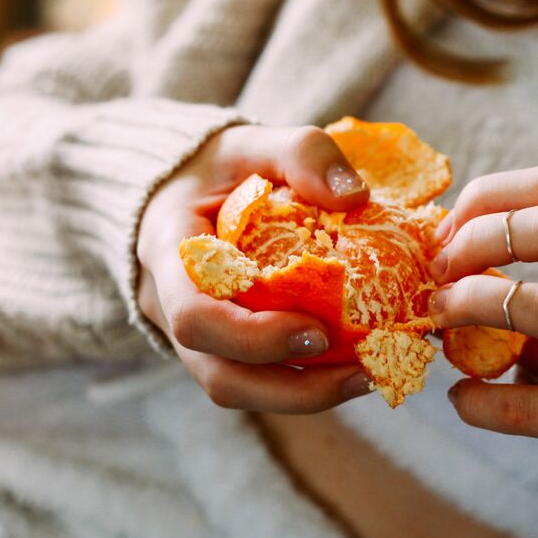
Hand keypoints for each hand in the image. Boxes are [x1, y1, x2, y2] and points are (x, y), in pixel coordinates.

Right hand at [136, 124, 376, 412]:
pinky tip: (354, 366)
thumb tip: (356, 197)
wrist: (184, 186)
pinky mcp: (222, 347)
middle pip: (218, 375)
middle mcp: (171, 307)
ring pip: (237, 389)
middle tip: (361, 372)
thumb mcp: (255, 142)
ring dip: (304, 396)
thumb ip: (302, 153)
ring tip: (368, 378)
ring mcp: (195, 336)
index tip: (318, 332)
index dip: (252, 337)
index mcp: (169, 254)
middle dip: (291, 387)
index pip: (194, 317)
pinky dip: (304, 382)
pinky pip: (255, 380)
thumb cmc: (220, 166)